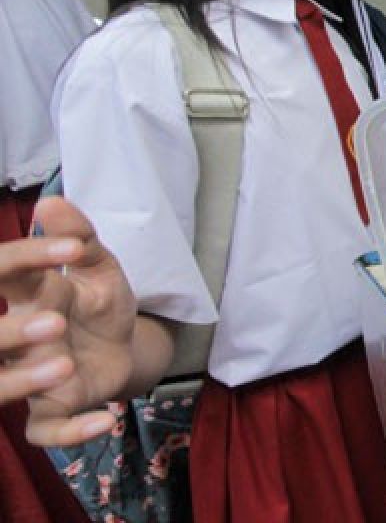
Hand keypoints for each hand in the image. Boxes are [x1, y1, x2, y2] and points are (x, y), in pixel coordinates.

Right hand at [0, 198, 136, 445]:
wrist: (126, 343)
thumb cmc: (99, 300)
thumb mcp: (100, 266)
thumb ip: (81, 236)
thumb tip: (52, 201)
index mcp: (30, 296)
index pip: (6, 274)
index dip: (29, 258)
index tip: (73, 248)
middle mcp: (22, 338)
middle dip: (14, 331)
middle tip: (56, 322)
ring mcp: (33, 376)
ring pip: (6, 386)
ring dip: (29, 380)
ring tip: (67, 366)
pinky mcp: (55, 408)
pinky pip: (48, 429)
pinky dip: (73, 432)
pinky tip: (106, 420)